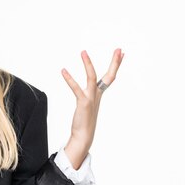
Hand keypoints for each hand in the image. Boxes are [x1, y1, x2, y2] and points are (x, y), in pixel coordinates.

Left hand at [61, 48, 124, 168]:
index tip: (121, 53)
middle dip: (114, 62)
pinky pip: (76, 88)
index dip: (115, 65)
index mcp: (99, 94)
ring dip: (88, 64)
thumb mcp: (89, 105)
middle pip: (109, 76)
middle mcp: (97, 95)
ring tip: (83, 52)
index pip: (110, 77)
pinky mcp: (83, 103)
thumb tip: (90, 92)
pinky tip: (63, 71)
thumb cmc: (84, 121)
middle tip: (119, 49)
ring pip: (91, 77)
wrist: (83, 135)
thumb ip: (90, 96)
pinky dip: (69, 79)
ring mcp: (91, 98)